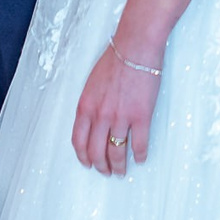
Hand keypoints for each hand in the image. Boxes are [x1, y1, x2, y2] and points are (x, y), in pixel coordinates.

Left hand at [72, 41, 161, 175]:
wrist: (135, 48)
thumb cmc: (114, 61)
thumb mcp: (92, 84)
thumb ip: (91, 104)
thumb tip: (93, 121)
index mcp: (85, 107)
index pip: (78, 141)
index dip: (83, 157)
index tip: (88, 164)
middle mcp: (100, 116)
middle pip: (96, 151)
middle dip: (101, 166)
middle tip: (106, 171)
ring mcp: (120, 118)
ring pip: (117, 152)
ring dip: (119, 166)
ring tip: (121, 171)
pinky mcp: (140, 117)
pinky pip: (139, 144)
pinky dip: (139, 155)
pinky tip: (140, 159)